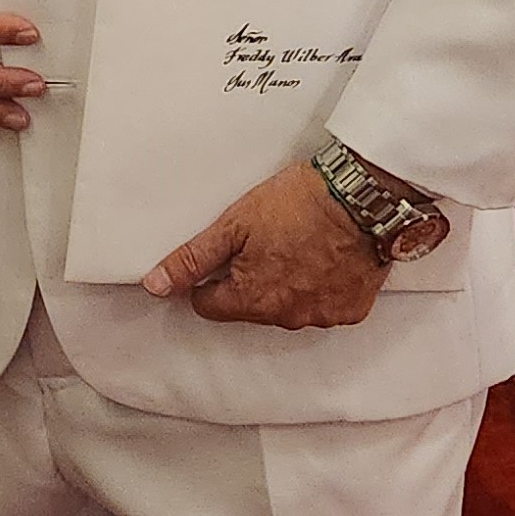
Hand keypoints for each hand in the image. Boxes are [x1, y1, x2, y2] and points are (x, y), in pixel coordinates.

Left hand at [141, 162, 390, 328]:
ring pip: (287, 309)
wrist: (359, 197)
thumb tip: (155, 285)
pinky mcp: (352, 310)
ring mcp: (322, 316)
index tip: (222, 256)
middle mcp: (287, 318)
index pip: (209, 306)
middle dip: (249, 281)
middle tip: (263, 242)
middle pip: (249, 308)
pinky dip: (320, 288)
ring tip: (296, 246)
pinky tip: (322, 258)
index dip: (208, 280)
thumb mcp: (232, 224)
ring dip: (286, 286)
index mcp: (252, 300)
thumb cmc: (296, 204)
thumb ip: (193, 259)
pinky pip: (323, 307)